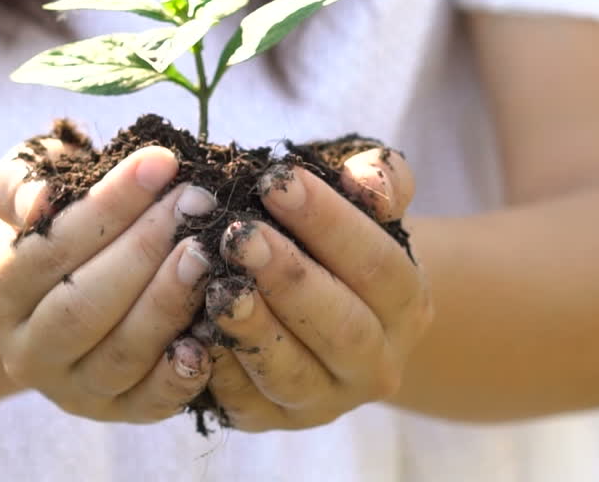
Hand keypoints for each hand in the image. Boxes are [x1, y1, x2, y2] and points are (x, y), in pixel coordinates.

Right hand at [0, 137, 219, 422]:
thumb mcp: (32, 184)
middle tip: (196, 202)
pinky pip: (151, 401)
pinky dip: (182, 370)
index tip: (161, 162)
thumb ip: (23, 182)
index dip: (108, 205)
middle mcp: (24, 351)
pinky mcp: (117, 414)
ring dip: (169, 300)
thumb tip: (40, 201)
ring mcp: (70, 390)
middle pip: (83, 306)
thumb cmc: (59, 221)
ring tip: (208, 251)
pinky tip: (211, 328)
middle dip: (145, 249)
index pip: (50, 247)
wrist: (68, 283)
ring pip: (120, 353)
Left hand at [196, 148, 430, 430]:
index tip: (276, 181)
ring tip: (217, 285)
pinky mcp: (272, 420)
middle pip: (340, 326)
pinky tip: (192, 331)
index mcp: (407, 303)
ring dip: (253, 329)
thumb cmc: (334, 242)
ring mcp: (325, 401)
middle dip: (288, 278)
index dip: (328, 221)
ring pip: (293, 374)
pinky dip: (220, 369)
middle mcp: (376, 362)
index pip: (376, 264)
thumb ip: (378, 180)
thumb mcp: (364, 204)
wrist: (323, 310)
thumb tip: (368, 179)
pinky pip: (246, 403)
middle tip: (239, 236)